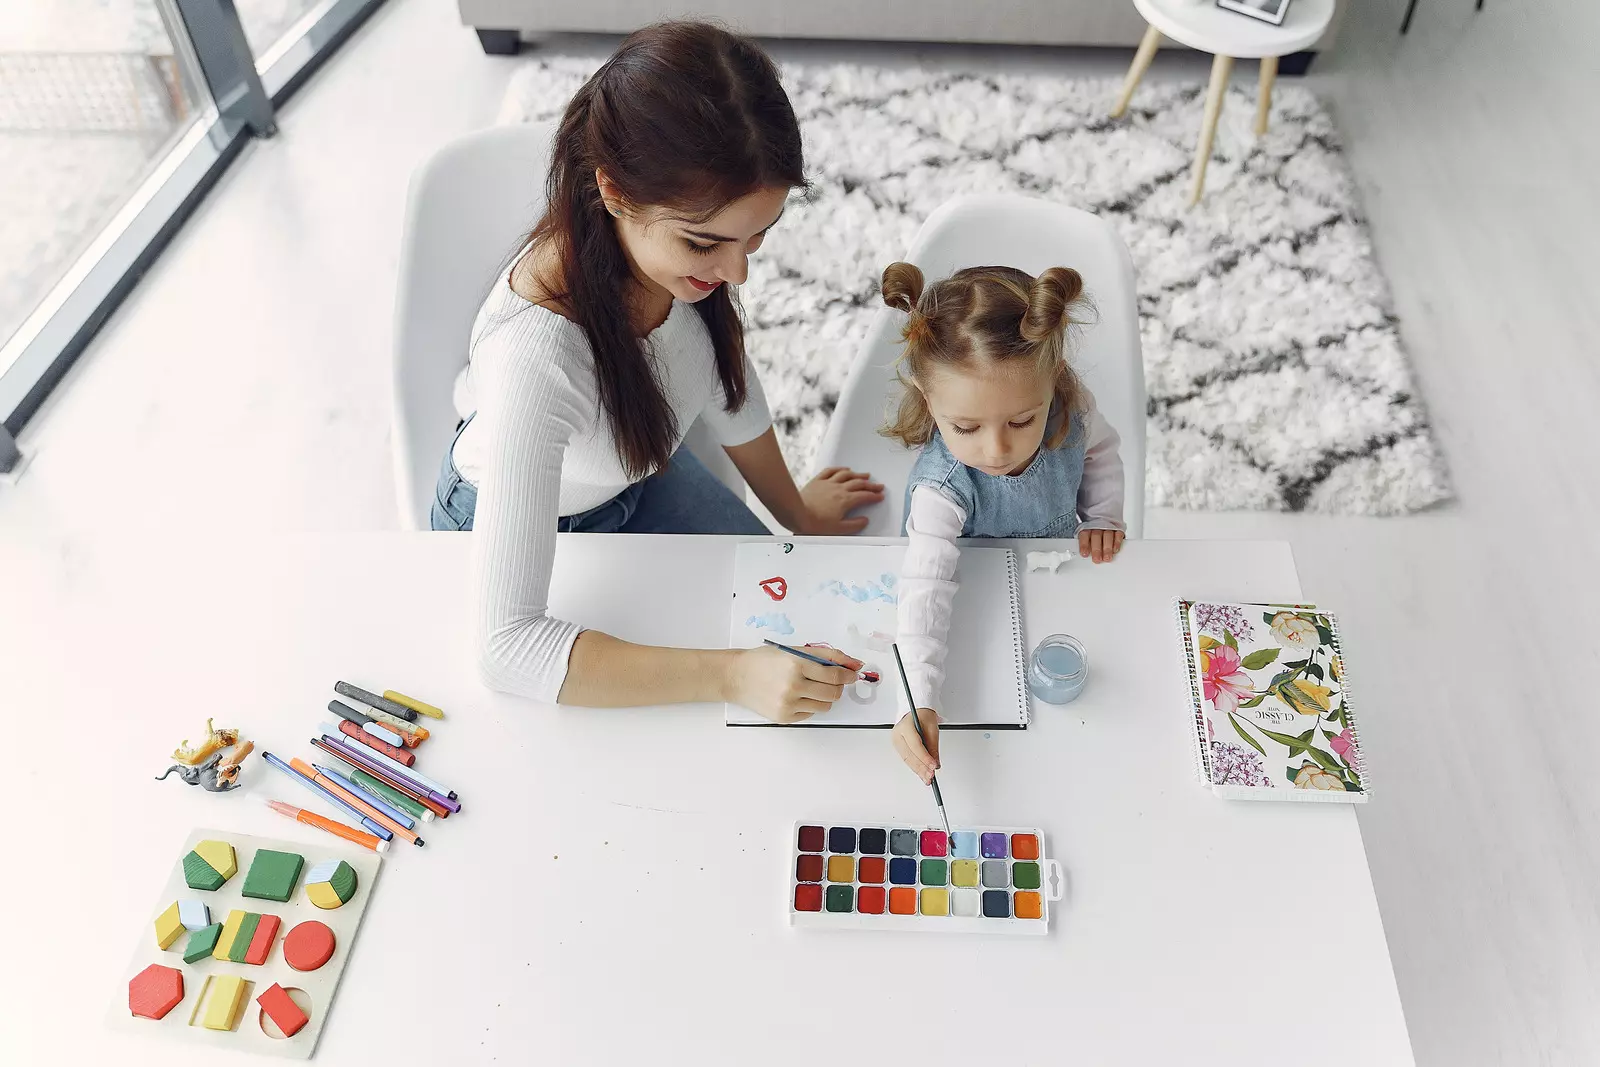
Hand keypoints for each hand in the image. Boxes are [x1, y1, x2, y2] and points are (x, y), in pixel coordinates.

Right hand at [724, 645, 861, 723]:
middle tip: (835, 681)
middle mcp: (793, 686)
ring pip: (825, 706)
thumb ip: (826, 656)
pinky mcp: (784, 717)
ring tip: (812, 687)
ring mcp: (788, 704)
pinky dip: (810, 704)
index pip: (834, 675)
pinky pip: (811, 713)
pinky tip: (797, 695)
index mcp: (796, 665)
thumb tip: (854, 664)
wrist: (737, 676)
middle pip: (833, 693)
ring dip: (825, 696)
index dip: (847, 675)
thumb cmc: (765, 660)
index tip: (852, 674)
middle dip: (839, 687)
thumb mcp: (794, 651)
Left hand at [796, 467, 884, 534]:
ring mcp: (828, 483)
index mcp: (845, 500)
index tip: (879, 496)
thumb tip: (864, 520)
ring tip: (865, 475)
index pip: (864, 496)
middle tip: (878, 486)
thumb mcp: (839, 529)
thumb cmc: (815, 523)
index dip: (874, 496)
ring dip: (857, 474)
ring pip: (846, 475)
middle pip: (858, 484)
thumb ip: (854, 525)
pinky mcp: (817, 481)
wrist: (797, 513)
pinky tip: (844, 469)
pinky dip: (839, 469)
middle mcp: (839, 489)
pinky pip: (830, 471)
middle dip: (870, 485)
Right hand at [892, 707, 940, 783]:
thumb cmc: (924, 717)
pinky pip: (907, 760)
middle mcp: (897, 734)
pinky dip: (915, 767)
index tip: (934, 766)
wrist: (917, 713)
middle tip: (931, 775)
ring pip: (907, 760)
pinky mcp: (899, 748)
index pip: (915, 745)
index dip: (924, 757)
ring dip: (918, 770)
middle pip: (909, 755)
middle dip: (921, 767)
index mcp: (905, 726)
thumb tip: (936, 763)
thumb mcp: (933, 729)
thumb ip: (933, 747)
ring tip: (928, 778)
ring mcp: (896, 742)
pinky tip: (922, 774)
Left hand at [1078, 528, 1124, 563]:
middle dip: (1096, 549)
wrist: (1107, 522)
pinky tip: (1115, 550)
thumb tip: (1086, 555)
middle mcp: (1098, 526)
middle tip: (1097, 559)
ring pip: (1108, 535)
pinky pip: (1118, 534)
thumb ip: (1086, 545)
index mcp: (1088, 528)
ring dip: (1107, 548)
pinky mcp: (1118, 529)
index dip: (1084, 544)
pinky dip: (1117, 542)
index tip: (1085, 554)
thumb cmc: (1094, 535)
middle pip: (1096, 536)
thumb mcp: (1087, 538)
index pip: (1084, 535)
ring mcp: (1109, 527)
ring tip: (1107, 558)